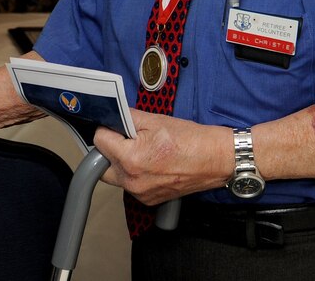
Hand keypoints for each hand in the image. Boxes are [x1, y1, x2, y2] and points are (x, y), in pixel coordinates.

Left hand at [92, 109, 232, 204]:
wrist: (215, 159)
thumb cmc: (190, 140)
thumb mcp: (154, 120)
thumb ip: (126, 117)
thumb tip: (111, 115)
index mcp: (131, 159)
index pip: (99, 141)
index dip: (107, 129)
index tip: (116, 126)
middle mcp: (132, 181)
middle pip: (102, 164)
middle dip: (108, 150)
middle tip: (123, 139)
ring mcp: (141, 194)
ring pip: (116, 176)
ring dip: (121, 163)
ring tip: (141, 150)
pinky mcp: (150, 200)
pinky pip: (131, 185)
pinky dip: (134, 174)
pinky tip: (150, 162)